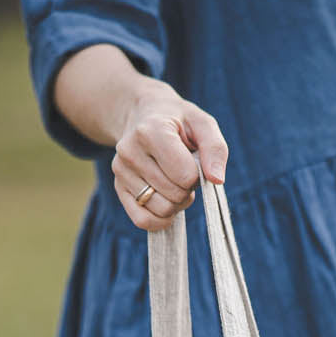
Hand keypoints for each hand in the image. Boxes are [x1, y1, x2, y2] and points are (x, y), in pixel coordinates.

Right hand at [111, 79, 227, 231]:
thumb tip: (217, 180)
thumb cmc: (178, 123)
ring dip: (176, 204)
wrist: (144, 115)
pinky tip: (165, 202)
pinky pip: (143, 221)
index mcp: (152, 131)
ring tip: (174, 184)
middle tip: (184, 174)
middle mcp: (130, 151)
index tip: (193, 162)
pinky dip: (160, 219)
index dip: (197, 175)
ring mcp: (121, 171)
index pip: (185, 175)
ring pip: (161, 210)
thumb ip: (215, 149)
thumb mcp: (202, 124)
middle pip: (175, 195)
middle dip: (187, 189)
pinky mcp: (119, 187)